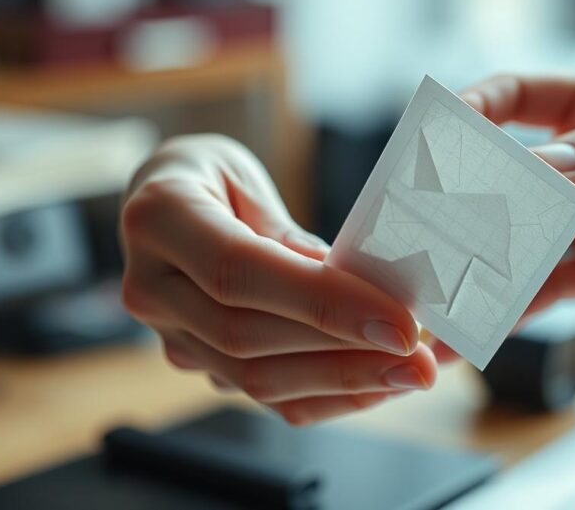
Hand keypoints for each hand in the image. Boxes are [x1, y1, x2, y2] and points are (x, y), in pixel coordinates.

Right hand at [120, 135, 435, 423]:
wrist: (160, 204)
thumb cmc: (209, 177)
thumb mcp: (247, 178)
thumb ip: (291, 236)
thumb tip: (359, 289)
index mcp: (160, 219)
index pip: (239, 271)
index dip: (323, 302)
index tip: (398, 323)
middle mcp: (151, 287)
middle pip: (250, 338)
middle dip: (347, 354)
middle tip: (422, 357)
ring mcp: (171, 335)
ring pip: (259, 380)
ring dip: (348, 382)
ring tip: (415, 372)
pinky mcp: (202, 364)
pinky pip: (268, 397)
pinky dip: (331, 397)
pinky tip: (381, 384)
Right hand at [432, 75, 574, 365]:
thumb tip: (539, 165)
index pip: (518, 97)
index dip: (472, 112)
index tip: (436, 137)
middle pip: (501, 174)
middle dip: (455, 197)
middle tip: (416, 225)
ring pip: (511, 237)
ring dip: (471, 260)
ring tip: (429, 285)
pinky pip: (540, 288)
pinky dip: (505, 307)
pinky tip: (473, 324)